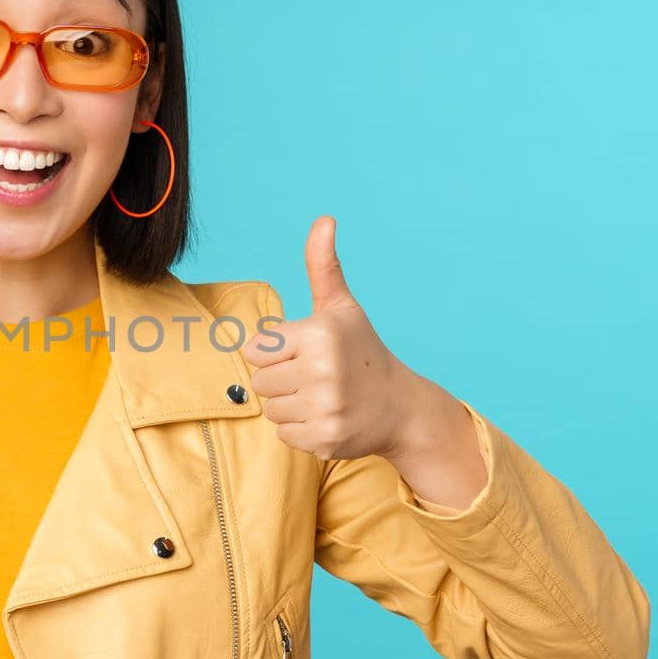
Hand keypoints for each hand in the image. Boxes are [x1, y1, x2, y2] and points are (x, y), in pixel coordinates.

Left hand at [240, 215, 427, 460]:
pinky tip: (327, 418)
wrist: (401, 407)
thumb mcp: (342, 307)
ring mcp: (325, 407)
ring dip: (290, 407)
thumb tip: (324, 219)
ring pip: (270, 411)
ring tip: (322, 397)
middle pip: (259, 383)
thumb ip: (323, 265)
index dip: (275, 353)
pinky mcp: (325, 439)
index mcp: (319, 333)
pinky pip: (284, 436)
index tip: (304, 353)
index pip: (256, 350)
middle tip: (315, 378)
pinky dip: (300, 431)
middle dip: (282, 381)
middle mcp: (322, 370)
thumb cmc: (362, 351)